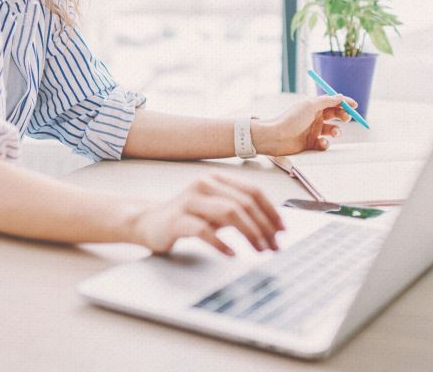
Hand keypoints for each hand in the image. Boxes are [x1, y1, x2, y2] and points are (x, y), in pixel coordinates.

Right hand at [130, 174, 284, 255]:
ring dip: (249, 233)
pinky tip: (231, 253)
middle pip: (244, 203)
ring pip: (228, 212)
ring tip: (259, 250)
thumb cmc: (188, 217)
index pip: (253, 191)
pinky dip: (221, 243)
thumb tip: (274, 227)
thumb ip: (240, 212)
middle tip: (274, 246)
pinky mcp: (176, 219)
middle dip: (264, 227)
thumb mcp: (217, 210)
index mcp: (217, 179)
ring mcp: (189, 200)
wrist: (149, 223)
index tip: (283, 230)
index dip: (271, 211)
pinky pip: (203, 230)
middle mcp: (204, 184)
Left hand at [252, 94, 357, 155]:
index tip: (355, 105)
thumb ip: (327, 100)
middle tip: (346, 119)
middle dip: (343, 116)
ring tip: (335, 132)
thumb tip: (340, 96)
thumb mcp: (310, 105)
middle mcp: (314, 117)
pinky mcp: (311, 143)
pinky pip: (324, 143)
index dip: (344, 103)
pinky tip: (321, 142)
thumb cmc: (292, 119)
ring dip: (337, 131)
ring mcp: (313, 131)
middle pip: (334, 115)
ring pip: (332, 130)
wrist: (276, 137)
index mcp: (313, 106)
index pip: (332, 102)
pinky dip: (326, 143)